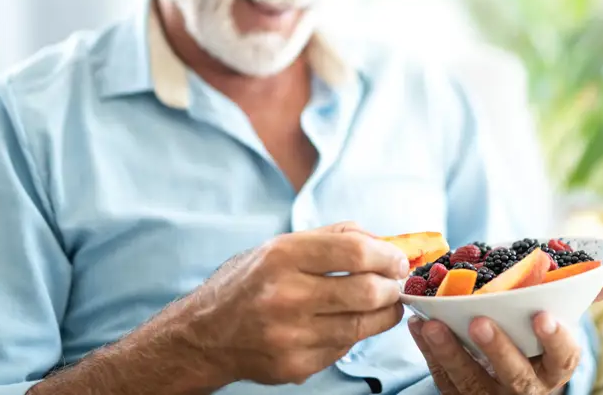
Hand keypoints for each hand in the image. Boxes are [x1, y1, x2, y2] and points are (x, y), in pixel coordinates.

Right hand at [178, 221, 409, 386]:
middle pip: (367, 291)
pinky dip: (354, 333)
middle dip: (392, 287)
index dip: (387, 255)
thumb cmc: (249, 283)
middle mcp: (285, 296)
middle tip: (395, 283)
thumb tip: (381, 241)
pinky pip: (343, 347)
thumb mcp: (279, 246)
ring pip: (362, 325)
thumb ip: (331, 237)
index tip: (397, 260)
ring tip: (385, 303)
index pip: (354, 251)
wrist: (204, 334)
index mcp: (282, 256)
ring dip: (385, 313)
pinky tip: (348, 322)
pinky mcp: (295, 366)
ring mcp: (290, 335)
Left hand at [409, 260, 602, 393]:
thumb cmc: (532, 335)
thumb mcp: (558, 315)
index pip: (564, 359)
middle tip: (479, 321)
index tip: (543, 316)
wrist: (502, 378)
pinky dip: (428, 352)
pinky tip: (418, 325)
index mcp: (554, 366)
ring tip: (431, 323)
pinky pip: (442, 380)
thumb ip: (588, 290)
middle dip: (498, 350)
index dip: (556, 340)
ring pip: (471, 383)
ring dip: (450, 352)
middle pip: (516, 376)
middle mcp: (526, 388)